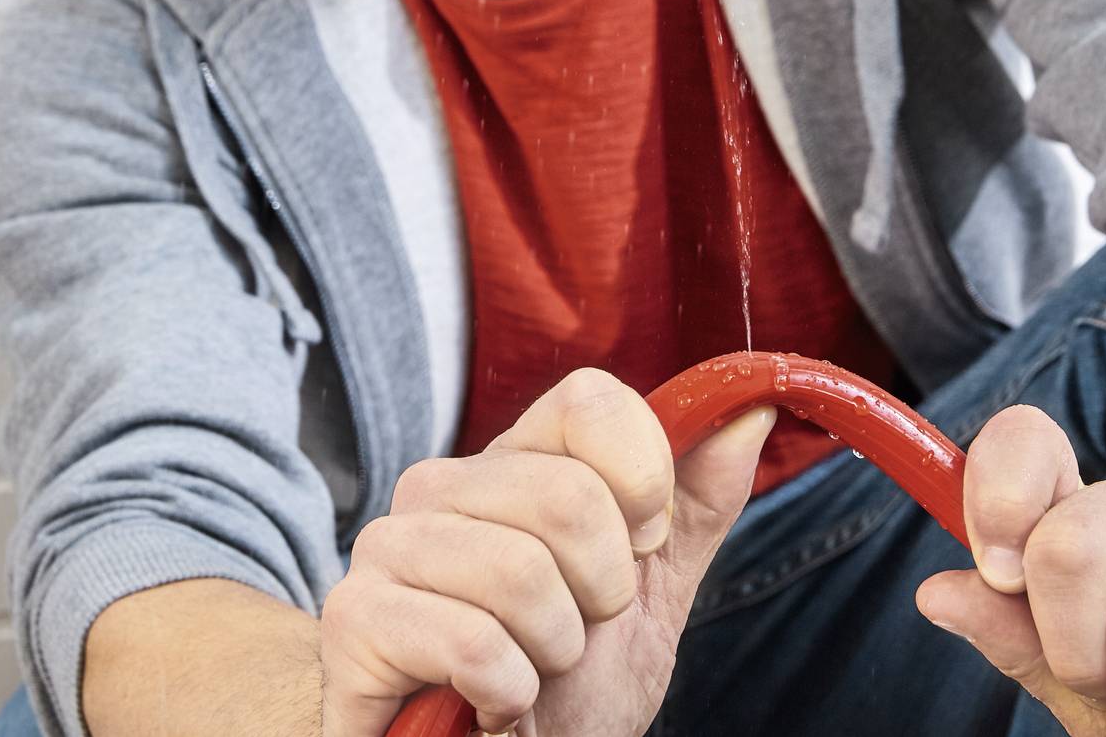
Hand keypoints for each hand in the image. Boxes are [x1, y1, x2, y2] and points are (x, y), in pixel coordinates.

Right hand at [317, 368, 775, 736]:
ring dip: (554, 652)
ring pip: (521, 573)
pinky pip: (472, 642)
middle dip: (602, 595)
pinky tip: (491, 704)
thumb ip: (695, 503)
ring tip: (529, 672)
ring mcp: (387, 547)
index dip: (642, 481)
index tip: (641, 550)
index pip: (588, 401)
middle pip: (569, 498)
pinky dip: (508, 692)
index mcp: (512, 462)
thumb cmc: (565, 688)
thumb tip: (750, 407)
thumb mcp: (650, 595)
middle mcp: (439, 487)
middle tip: (573, 636)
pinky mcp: (355, 620)